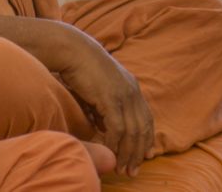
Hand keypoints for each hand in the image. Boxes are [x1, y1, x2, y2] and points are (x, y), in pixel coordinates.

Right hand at [51, 30, 153, 176]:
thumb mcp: (99, 91)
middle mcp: (132, 92)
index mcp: (132, 88)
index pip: (146, 119)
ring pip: (132, 132)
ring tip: (123, 170)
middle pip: (143, 129)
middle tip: (133, 171)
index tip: (145, 156)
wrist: (74, 50)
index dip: (147, 139)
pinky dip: (115, 143)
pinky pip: (118, 127)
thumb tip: (102, 128)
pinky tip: (110, 153)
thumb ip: (104, 109)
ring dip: (128, 154)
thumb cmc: (82, 70)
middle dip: (139, 153)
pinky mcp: (111, 98)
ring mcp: (124, 94)